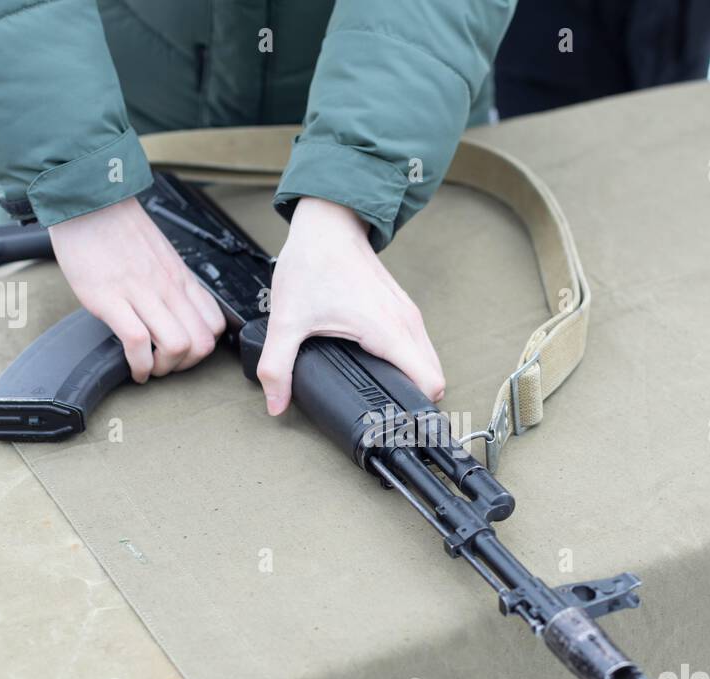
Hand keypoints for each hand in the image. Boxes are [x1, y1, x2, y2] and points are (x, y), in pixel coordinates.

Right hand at [48, 197, 225, 382]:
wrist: (89, 201)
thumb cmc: (118, 229)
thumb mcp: (160, 257)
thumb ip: (171, 284)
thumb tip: (173, 313)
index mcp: (181, 278)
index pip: (214, 325)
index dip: (203, 349)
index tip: (184, 354)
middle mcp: (168, 287)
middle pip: (201, 343)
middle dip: (185, 366)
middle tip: (165, 366)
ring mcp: (141, 293)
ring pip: (176, 346)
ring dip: (163, 368)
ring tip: (148, 368)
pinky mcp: (111, 298)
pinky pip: (137, 342)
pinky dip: (138, 364)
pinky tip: (131, 367)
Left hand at [257, 197, 445, 414]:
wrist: (327, 223)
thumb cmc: (313, 263)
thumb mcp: (287, 319)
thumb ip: (277, 366)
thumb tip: (275, 403)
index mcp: (387, 331)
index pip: (430, 383)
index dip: (418, 409)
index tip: (401, 423)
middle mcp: (407, 323)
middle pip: (434, 377)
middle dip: (417, 400)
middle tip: (391, 416)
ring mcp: (408, 314)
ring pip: (428, 361)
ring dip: (414, 380)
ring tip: (389, 395)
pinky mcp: (403, 308)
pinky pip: (418, 346)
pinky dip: (410, 362)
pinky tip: (385, 368)